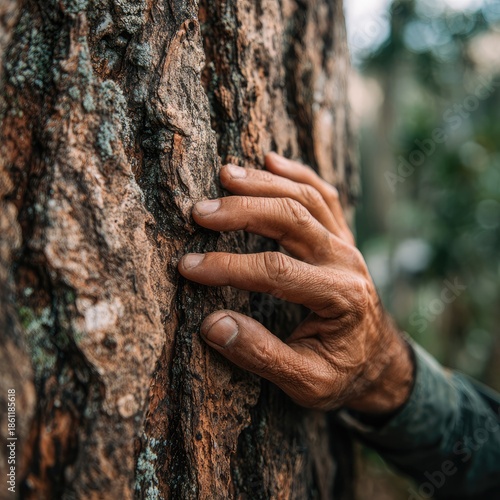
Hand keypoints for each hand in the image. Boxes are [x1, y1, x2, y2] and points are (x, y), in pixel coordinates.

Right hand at [179, 153, 412, 412]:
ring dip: (264, 183)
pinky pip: (322, 195)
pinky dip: (297, 174)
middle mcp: (346, 261)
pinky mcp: (341, 236)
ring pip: (305, 198)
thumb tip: (212, 325)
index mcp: (339, 297)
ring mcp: (346, 244)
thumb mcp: (306, 383)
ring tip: (225, 174)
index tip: (188, 266)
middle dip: (241, 212)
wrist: (376, 360)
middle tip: (200, 211)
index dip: (228, 266)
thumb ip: (261, 355)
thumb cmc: (341, 374)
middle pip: (291, 220)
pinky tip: (271, 160)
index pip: (275, 272)